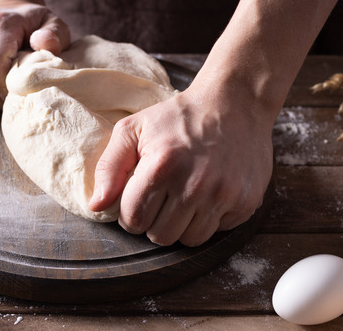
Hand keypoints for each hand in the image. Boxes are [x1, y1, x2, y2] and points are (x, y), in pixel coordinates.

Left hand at [89, 80, 273, 246]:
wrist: (235, 103)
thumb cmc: (178, 117)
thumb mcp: (134, 129)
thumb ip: (110, 167)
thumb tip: (96, 206)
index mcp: (162, 166)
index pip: (133, 220)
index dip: (130, 212)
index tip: (139, 196)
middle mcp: (195, 184)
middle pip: (161, 237)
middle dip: (155, 221)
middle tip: (162, 196)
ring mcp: (224, 195)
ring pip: (190, 240)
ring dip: (182, 224)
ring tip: (184, 196)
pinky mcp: (246, 202)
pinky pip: (218, 231)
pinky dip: (209, 219)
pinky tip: (208, 193)